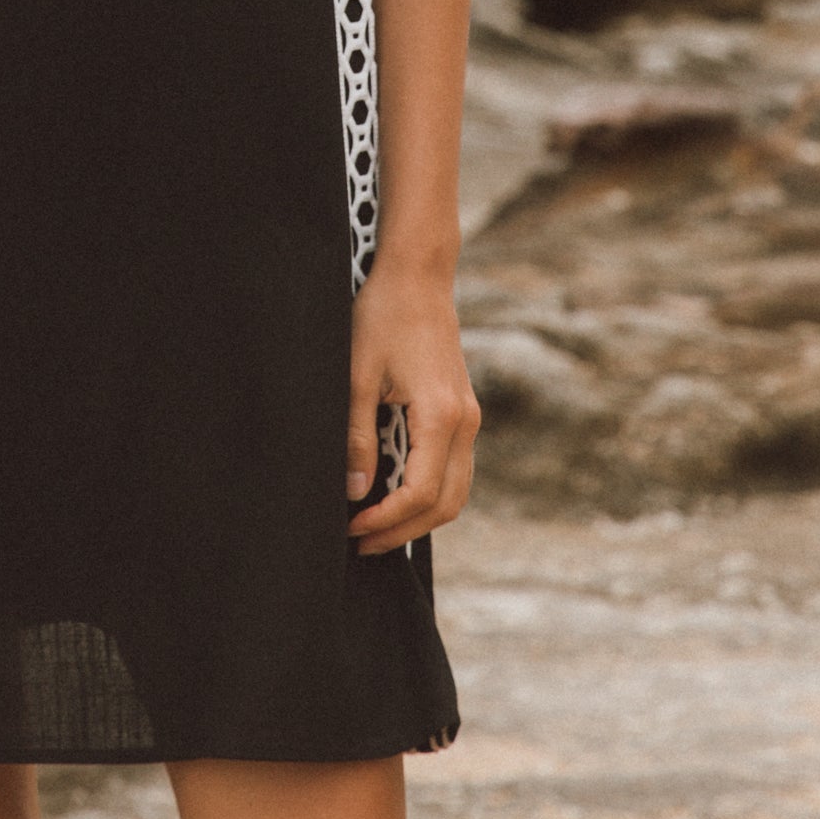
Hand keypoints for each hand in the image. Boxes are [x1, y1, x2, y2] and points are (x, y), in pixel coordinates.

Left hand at [345, 267, 479, 554]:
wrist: (417, 276)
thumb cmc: (382, 317)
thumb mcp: (357, 376)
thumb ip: (357, 437)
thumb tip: (355, 492)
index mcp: (441, 416)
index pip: (420, 495)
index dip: (386, 521)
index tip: (351, 529)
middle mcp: (464, 423)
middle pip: (445, 504)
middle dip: (403, 531)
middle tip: (360, 542)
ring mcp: (468, 418)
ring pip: (454, 491)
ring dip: (417, 516)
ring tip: (373, 525)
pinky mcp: (461, 411)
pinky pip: (452, 468)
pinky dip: (427, 491)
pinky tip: (391, 492)